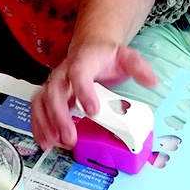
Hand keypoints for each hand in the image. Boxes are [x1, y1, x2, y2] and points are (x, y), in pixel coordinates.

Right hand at [30, 40, 157, 150]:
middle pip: (54, 90)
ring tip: (54, 143)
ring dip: (45, 123)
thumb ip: (138, 67)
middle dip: (59, 116)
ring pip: (41, 100)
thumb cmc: (107, 57)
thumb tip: (152, 81)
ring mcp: (54, 83)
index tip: (92, 111)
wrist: (90, 47)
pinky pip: (37, 109)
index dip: (83, 91)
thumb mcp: (126, 56)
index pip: (79, 72)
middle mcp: (64, 72)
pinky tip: (46, 142)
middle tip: (70, 137)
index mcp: (84, 60)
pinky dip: (38, 126)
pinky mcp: (49, 95)